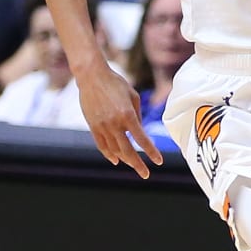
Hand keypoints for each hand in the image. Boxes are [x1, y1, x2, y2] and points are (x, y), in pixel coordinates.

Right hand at [77, 61, 161, 178]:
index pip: (142, 139)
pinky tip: (116, 160)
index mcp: (127, 115)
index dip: (151, 152)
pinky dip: (109, 155)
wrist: (91, 76)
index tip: (159, 161)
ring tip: (133, 164)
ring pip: (114, 151)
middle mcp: (114, 123)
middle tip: (145, 175)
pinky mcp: (93, 126)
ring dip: (125, 160)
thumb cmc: (116, 83)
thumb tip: (140, 132)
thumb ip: (137, 116)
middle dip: (138, 165)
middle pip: (128, 151)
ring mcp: (102, 126)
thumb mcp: (132, 96)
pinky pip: (101, 145)